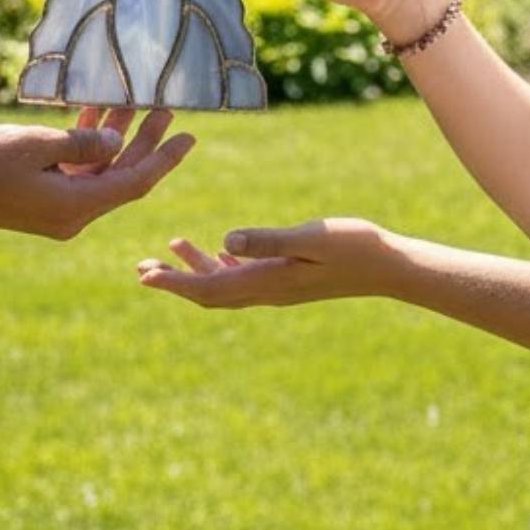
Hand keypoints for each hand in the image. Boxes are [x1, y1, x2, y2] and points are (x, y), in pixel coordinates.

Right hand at [0, 106, 194, 239]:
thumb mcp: (38, 145)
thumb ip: (83, 144)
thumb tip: (115, 144)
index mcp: (76, 207)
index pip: (135, 183)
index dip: (166, 159)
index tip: (190, 137)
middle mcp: (73, 214)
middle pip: (122, 176)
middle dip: (146, 143)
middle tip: (167, 109)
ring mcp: (57, 207)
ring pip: (100, 170)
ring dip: (117, 139)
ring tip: (138, 103)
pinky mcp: (43, 197)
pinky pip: (76, 170)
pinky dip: (87, 145)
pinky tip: (97, 113)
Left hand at [136, 218, 396, 307]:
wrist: (389, 267)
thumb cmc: (354, 246)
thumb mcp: (310, 237)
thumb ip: (268, 239)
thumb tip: (225, 240)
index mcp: (268, 281)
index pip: (209, 288)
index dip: (174, 283)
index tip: (144, 276)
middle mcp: (268, 290)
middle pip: (208, 293)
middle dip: (173, 283)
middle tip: (140, 271)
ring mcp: (278, 287)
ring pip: (224, 285)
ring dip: (194, 271)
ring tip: (167, 252)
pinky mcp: (288, 278)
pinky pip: (244, 277)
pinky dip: (221, 264)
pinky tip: (215, 249)